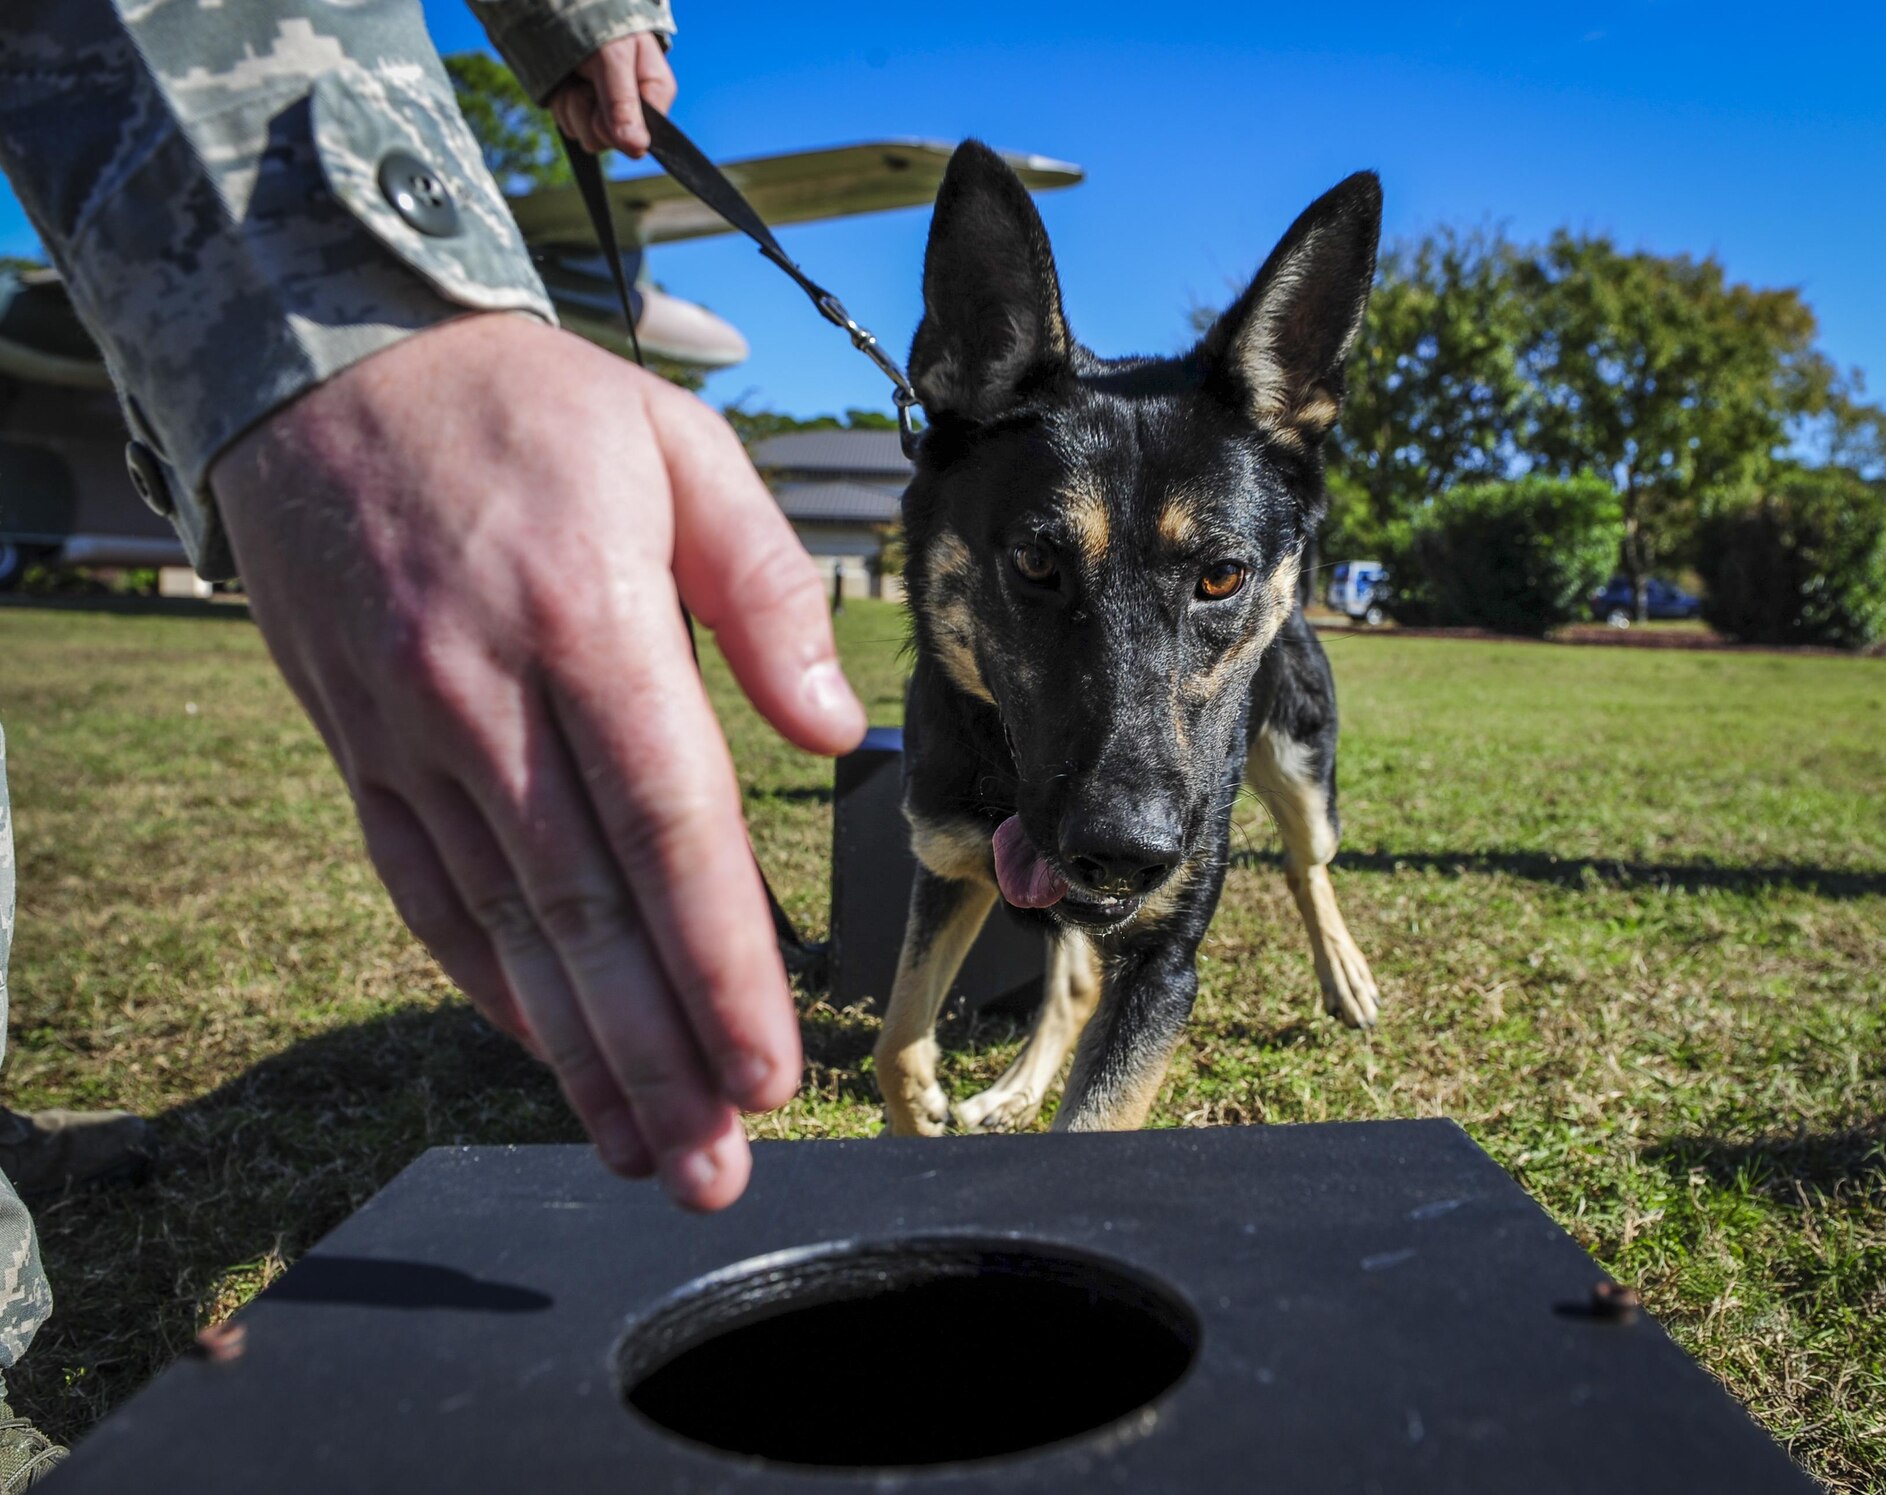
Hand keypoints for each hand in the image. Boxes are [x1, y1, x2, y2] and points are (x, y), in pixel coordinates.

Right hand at [212, 313, 864, 1208]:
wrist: (327, 371)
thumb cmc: (531, 408)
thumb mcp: (678, 445)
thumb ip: (770, 588)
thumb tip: (834, 730)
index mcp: (588, 619)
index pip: (670, 828)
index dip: (721, 965)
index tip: (768, 1069)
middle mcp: (488, 696)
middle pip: (585, 911)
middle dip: (658, 1057)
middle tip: (715, 1168)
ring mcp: (411, 734)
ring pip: (503, 927)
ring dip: (579, 1054)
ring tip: (647, 1154)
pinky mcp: (364, 752)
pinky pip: (424, 893)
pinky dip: (488, 985)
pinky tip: (548, 1054)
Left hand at [552, 32, 676, 157]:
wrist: (566, 6)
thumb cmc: (600, 24)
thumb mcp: (613, 58)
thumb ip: (623, 103)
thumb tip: (637, 147)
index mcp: (655, 93)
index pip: (643, 137)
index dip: (618, 125)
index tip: (603, 99)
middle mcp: (635, 109)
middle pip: (610, 142)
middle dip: (589, 114)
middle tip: (585, 80)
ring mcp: (608, 113)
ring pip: (587, 138)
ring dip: (572, 107)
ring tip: (575, 77)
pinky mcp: (585, 113)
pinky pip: (571, 128)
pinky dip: (562, 105)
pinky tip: (567, 83)